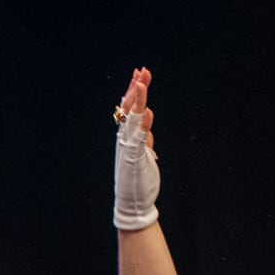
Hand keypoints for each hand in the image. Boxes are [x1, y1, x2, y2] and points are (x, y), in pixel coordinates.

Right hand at [113, 67, 159, 231]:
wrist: (132, 203)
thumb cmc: (139, 180)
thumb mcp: (144, 151)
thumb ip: (145, 134)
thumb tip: (148, 116)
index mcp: (128, 137)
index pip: (131, 108)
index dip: (136, 90)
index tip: (140, 73)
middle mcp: (125, 139)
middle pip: (129, 109)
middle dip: (136, 89)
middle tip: (142, 71)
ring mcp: (129, 147)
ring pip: (131, 119)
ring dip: (137, 101)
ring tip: (141, 83)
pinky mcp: (134, 157)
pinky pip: (138, 137)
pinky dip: (143, 125)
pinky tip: (148, 113)